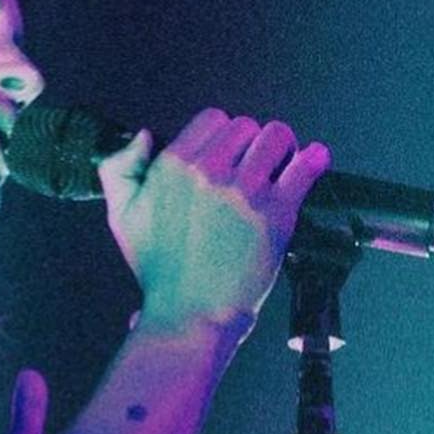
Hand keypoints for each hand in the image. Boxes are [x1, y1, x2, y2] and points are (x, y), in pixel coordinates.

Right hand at [99, 109, 331, 340]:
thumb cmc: (159, 270)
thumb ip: (119, 172)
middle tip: (249, 172)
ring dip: (280, 151)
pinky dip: (313, 160)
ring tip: (277, 171)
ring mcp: (246, 190)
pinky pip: (306, 166)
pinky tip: (313, 161)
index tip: (224, 158)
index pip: (213, 119)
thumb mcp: (122, 219)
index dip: (221, 137)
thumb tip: (144, 136)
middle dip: (250, 145)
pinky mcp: (277, 211)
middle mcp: (209, 171)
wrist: (190, 314)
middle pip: (247, 126)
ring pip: (278, 138)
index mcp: (172, 167)